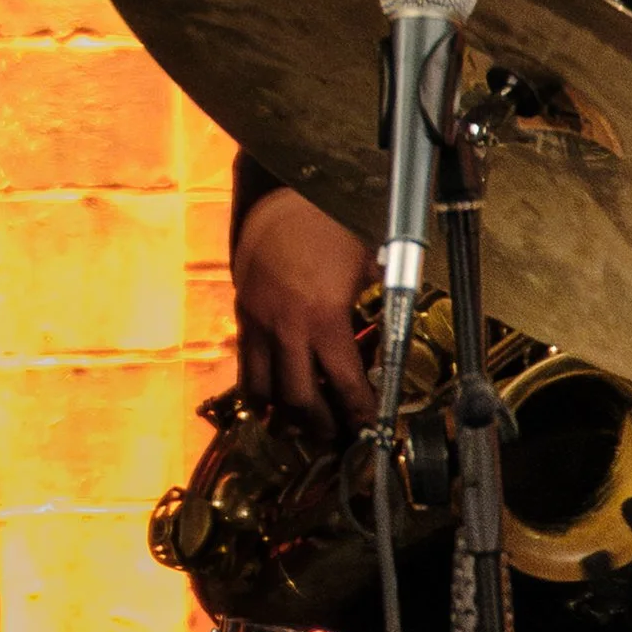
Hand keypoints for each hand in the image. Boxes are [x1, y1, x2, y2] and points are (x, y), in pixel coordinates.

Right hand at [233, 188, 375, 436]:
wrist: (282, 192)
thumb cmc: (331, 221)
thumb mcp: (367, 263)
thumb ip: (373, 300)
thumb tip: (389, 325)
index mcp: (324, 318)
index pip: (345, 382)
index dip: (359, 411)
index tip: (368, 427)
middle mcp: (287, 327)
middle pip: (300, 398)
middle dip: (320, 425)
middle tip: (335, 439)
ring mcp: (259, 321)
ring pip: (264, 388)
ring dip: (282, 414)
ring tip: (297, 431)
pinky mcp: (243, 311)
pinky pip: (246, 363)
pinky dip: (256, 388)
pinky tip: (266, 402)